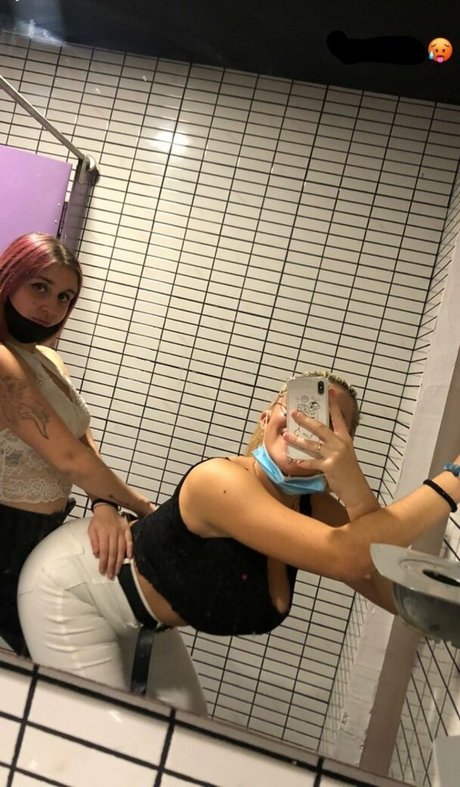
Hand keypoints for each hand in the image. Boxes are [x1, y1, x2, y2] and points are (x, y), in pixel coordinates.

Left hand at [88, 505, 133, 578]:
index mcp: (103, 533)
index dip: (103, 562)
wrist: (106, 508)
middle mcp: (114, 532)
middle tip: (111, 575)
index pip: (104, 551)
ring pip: (121, 548)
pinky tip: (130, 558)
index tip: (102, 571)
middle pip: (113, 552)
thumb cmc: (97, 520)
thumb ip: (94, 541)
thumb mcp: (91, 529)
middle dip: (112, 565)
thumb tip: (96, 554)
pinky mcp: (127, 529)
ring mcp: (122, 531)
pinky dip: (130, 549)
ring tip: (118, 571)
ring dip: (120, 561)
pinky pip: (130, 540)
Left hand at [283, 391, 371, 508]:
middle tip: (294, 413)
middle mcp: (340, 444)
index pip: (338, 418)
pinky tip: (295, 461)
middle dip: (305, 419)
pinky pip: (312, 462)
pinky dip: (303, 462)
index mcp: (345, 438)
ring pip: (312, 444)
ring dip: (297, 439)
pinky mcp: (329, 467)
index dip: (333, 404)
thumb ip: (333, 442)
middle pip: (320, 427)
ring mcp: (334, 455)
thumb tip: (318, 433)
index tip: (329, 391)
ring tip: (286, 435)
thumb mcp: (345, 452)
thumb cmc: (348, 469)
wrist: (356, 488)